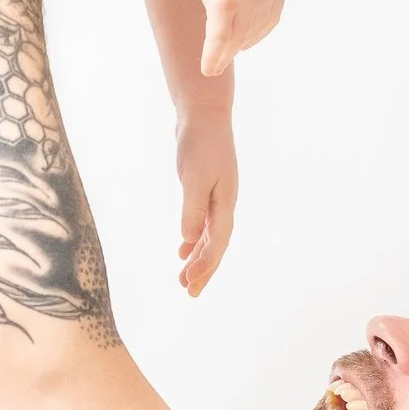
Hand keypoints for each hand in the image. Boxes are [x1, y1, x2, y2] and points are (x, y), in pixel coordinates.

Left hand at [175, 102, 238, 295]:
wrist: (205, 116)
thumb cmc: (200, 143)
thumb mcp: (194, 176)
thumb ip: (192, 208)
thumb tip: (189, 237)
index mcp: (225, 203)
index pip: (217, 242)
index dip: (205, 265)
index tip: (189, 283)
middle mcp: (224, 204)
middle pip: (217, 245)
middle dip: (204, 270)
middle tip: (190, 293)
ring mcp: (217, 198)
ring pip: (210, 237)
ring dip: (198, 258)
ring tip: (183, 279)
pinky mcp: (207, 192)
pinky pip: (203, 223)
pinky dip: (194, 238)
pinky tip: (183, 249)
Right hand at [184, 0, 283, 84]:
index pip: (271, 14)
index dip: (257, 30)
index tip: (245, 39)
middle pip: (253, 28)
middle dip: (240, 44)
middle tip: (226, 57)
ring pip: (235, 36)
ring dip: (225, 55)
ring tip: (214, 68)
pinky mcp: (225, 2)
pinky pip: (219, 37)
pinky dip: (214, 56)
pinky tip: (208, 70)